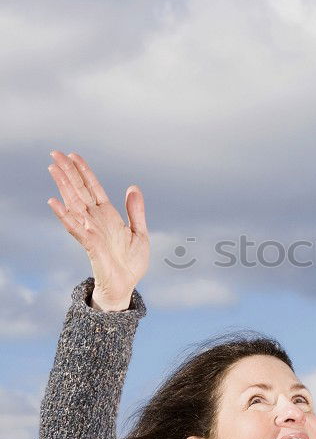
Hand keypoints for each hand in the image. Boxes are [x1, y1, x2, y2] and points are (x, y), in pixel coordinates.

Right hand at [47, 150, 149, 302]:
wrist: (127, 285)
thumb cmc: (131, 262)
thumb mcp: (140, 232)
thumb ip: (136, 210)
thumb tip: (132, 187)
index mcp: (108, 215)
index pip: (93, 187)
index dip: (84, 171)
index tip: (73, 155)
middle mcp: (96, 219)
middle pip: (79, 190)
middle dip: (68, 172)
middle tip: (55, 153)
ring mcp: (91, 230)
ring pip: (74, 203)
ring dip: (63, 186)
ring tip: (53, 168)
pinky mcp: (90, 244)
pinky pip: (75, 227)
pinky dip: (64, 214)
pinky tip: (54, 201)